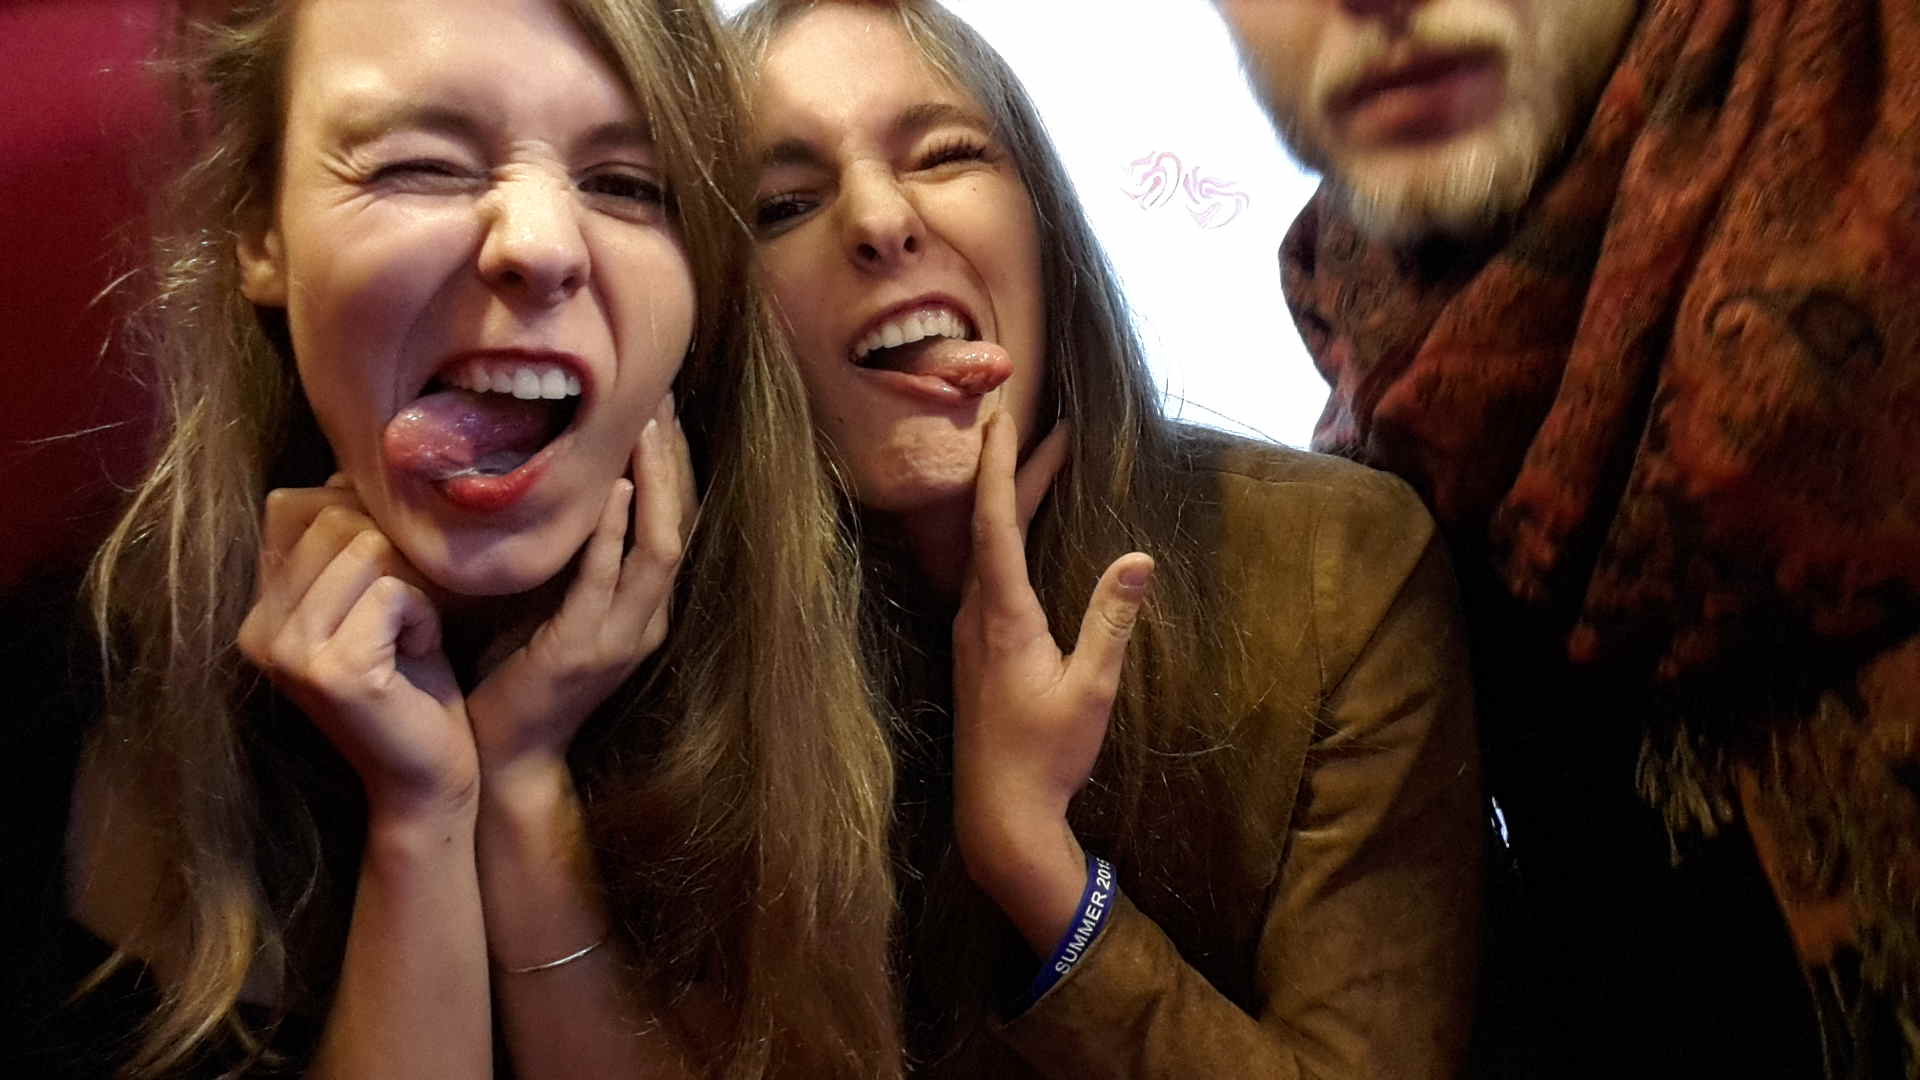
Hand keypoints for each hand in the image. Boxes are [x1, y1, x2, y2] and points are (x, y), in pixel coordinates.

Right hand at [237, 480, 475, 819]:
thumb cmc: (417, 684)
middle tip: (412, 614)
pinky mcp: (331, 669)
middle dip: (396, 553)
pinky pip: (395, 590)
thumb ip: (351, 545)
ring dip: (415, 587)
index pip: (295, 504)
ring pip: (367, 546)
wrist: (428, 778)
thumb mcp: (377, 602)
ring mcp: (287, 649)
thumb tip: (350, 469)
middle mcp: (258, 628)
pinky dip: (426, 616)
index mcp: (260, 608)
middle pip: (336, 517)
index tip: (394, 575)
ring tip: (412, 637)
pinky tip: (419, 656)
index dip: (362, 519)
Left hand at [465, 392, 695, 784]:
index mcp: (643, 606)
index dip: (673, 462)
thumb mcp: (546, 600)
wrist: (503, 757)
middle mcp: (647, 618)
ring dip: (655, 481)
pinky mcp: (582, 650)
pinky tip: (610, 487)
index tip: (660, 404)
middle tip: (662, 394)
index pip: (673, 519)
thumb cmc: (514, 675)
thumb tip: (542, 475)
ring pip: (659, 545)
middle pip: (678, 522)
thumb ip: (561, 551)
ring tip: (647, 424)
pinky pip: (606, 580)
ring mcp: (621, 637)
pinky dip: (611, 532)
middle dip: (673, 457)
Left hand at [950, 414, 1152, 949]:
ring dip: (1013, 500)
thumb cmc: (1046, 757)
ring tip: (1045, 462)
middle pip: (991, 524)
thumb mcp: (1092, 689)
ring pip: (987, 547)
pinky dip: (1008, 535)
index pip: (996, 523)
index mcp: (1002, 617)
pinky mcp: (977, 648)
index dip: (1001, 466)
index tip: (1004, 418)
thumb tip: (1138, 559)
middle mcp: (976, 615)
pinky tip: (1027, 533)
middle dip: (1016, 469)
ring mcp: (971, 632)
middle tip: (1041, 422)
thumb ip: (1112, 622)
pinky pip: (988, 572)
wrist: (999, 816)